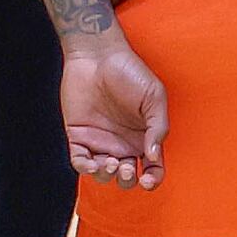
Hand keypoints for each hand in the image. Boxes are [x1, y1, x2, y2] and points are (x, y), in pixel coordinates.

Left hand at [60, 37, 170, 186]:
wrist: (98, 56)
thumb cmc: (130, 72)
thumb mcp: (154, 97)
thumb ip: (158, 127)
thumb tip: (153, 157)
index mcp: (144, 137)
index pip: (152, 169)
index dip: (152, 180)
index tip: (147, 181)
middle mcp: (123, 143)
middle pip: (126, 178)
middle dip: (127, 180)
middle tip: (125, 168)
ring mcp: (100, 141)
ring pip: (103, 175)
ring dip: (107, 176)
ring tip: (110, 162)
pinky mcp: (78, 137)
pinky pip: (80, 162)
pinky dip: (86, 168)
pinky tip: (92, 163)